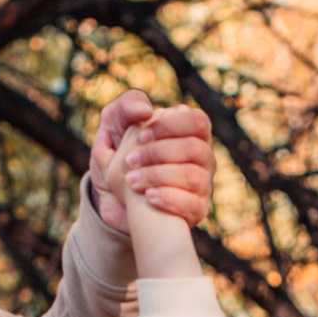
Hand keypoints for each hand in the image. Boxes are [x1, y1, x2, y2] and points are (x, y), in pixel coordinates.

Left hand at [89, 91, 210, 235]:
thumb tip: (146, 110)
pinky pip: (193, 204)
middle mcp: (203, 157)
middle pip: (195, 148)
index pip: (197, 121)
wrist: (114, 198)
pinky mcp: (197, 209)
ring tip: (131, 180)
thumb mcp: (115, 126)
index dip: (170, 125)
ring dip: (158, 176)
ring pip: (193, 176)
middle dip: (158, 153)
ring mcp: (203, 184)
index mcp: (190, 132)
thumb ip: (127, 107)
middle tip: (130, 160)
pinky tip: (148, 196)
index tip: (141, 134)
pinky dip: (169, 199)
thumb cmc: (120, 155)